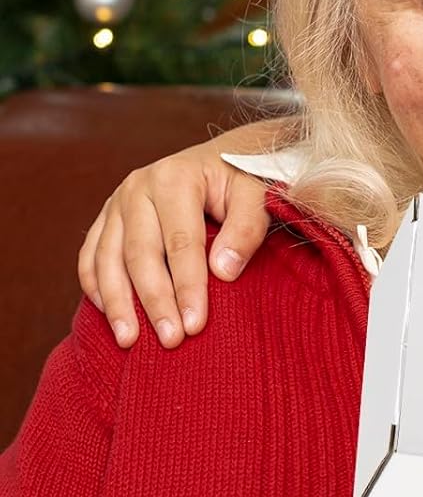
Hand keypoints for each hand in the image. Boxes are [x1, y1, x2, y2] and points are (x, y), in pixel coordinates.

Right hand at [77, 131, 275, 348]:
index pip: (181, 243)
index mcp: (175, 177)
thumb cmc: (244, 179)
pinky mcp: (107, 217)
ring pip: (107, 259)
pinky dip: (96, 287)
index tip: (195, 324)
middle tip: (169, 340)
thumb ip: (247, 228)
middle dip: (154, 302)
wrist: (224, 157)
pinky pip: (91, 256)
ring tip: (129, 340)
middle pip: (140, 255)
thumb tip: (223, 272)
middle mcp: (137, 187)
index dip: (187, 286)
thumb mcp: (258, 194)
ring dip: (116, 303)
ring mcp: (117, 202)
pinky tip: (109, 315)